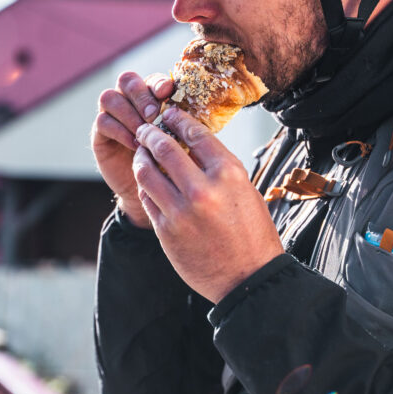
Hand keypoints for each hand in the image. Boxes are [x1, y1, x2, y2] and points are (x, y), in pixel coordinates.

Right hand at [92, 71, 173, 226]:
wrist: (155, 196)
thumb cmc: (175, 167)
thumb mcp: (184, 143)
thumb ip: (185, 125)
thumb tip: (198, 112)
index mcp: (154, 99)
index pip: (152, 79)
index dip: (158, 82)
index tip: (167, 93)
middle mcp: (131, 103)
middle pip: (127, 80)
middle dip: (141, 94)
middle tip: (153, 114)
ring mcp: (113, 117)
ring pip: (110, 97)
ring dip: (128, 113)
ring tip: (143, 132)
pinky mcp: (100, 135)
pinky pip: (103, 121)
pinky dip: (119, 130)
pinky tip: (135, 145)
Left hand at [133, 107, 283, 301]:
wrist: (248, 279)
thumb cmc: (251, 235)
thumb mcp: (245, 192)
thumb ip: (219, 169)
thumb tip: (193, 146)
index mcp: (229, 174)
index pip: (196, 134)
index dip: (178, 119)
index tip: (169, 114)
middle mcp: (203, 190)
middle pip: (165, 148)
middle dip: (150, 133)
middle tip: (145, 128)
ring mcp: (181, 211)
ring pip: (147, 172)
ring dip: (141, 157)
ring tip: (141, 152)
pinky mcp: (165, 231)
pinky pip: (147, 198)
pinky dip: (145, 185)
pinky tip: (147, 181)